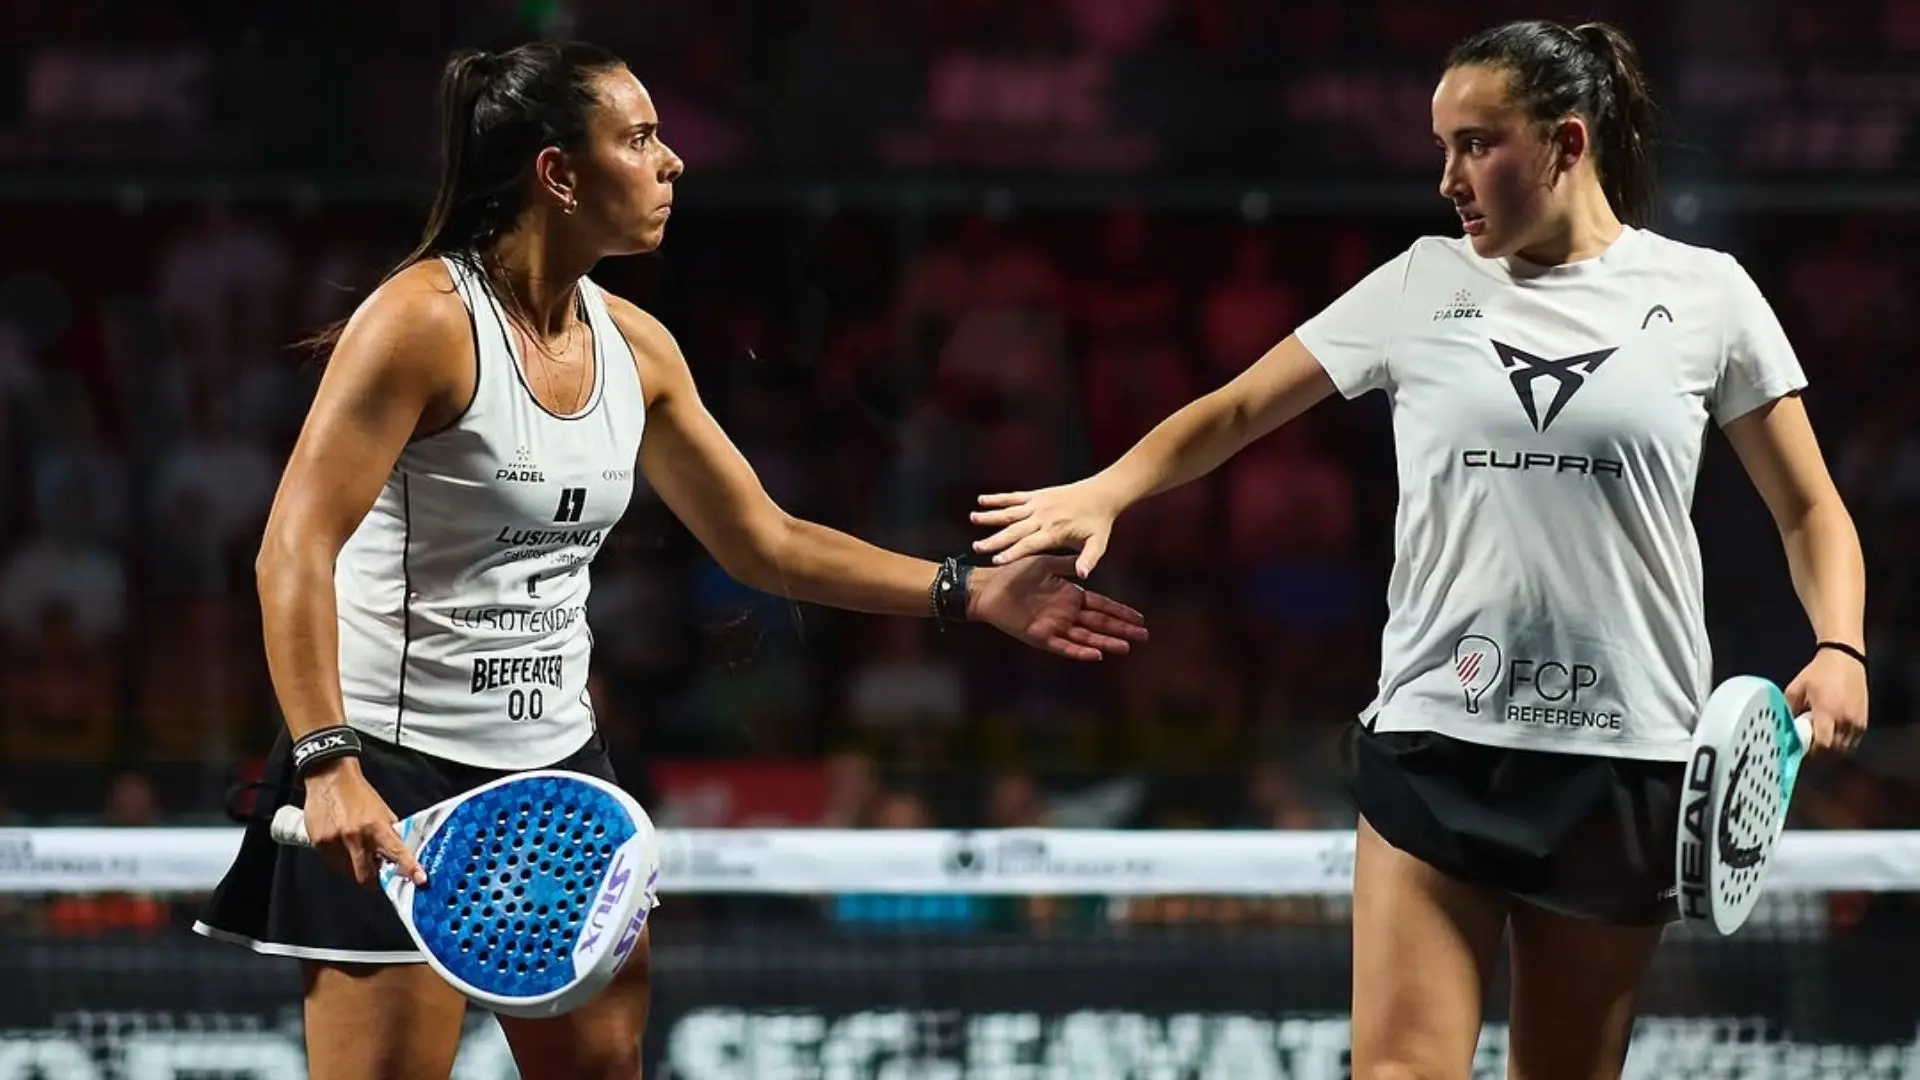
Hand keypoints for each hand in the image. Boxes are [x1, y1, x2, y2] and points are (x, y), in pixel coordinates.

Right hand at [301, 759, 427, 887]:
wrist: (330, 776)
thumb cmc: (356, 792)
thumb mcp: (381, 810)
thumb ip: (390, 831)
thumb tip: (401, 849)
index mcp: (375, 826)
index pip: (396, 852)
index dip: (409, 868)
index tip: (419, 878)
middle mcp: (355, 836)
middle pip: (366, 876)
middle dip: (372, 878)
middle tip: (375, 870)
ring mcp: (334, 842)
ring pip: (347, 871)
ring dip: (353, 866)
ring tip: (353, 846)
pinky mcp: (319, 843)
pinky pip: (331, 862)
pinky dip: (338, 858)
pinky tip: (340, 842)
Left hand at [967, 555, 1147, 660]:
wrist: (989, 587)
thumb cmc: (1015, 572)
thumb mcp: (1046, 563)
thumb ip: (1068, 565)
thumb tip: (1089, 563)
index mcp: (1070, 595)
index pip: (1101, 605)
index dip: (1120, 612)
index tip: (1139, 618)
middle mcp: (1066, 613)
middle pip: (1100, 623)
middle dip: (1121, 630)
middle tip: (1143, 637)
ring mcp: (1055, 626)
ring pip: (1086, 637)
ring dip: (1106, 642)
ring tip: (1126, 647)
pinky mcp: (1040, 637)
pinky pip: (1064, 646)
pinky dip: (1080, 650)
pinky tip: (1096, 654)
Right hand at [971, 478, 1126, 577]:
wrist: (1103, 493)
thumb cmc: (1100, 522)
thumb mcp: (1098, 544)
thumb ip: (1088, 560)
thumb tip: (1082, 575)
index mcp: (1055, 532)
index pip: (1030, 544)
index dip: (1013, 552)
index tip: (996, 561)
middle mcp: (1043, 517)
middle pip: (1014, 530)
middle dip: (995, 539)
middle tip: (977, 547)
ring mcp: (1038, 505)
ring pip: (1010, 512)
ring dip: (991, 516)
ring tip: (972, 519)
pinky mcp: (1037, 495)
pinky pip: (1014, 497)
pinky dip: (998, 499)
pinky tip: (982, 500)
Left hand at [1784, 647, 1868, 754]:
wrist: (1845, 659)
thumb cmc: (1818, 673)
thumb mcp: (1796, 688)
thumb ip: (1788, 710)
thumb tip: (1782, 728)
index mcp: (1827, 711)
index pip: (1822, 744)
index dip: (1811, 752)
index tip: (1800, 749)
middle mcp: (1845, 719)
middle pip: (1833, 751)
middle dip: (1818, 752)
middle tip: (1806, 745)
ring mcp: (1857, 722)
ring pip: (1844, 749)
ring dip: (1830, 750)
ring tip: (1817, 738)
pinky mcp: (1864, 722)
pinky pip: (1853, 742)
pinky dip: (1841, 744)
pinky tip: (1830, 735)